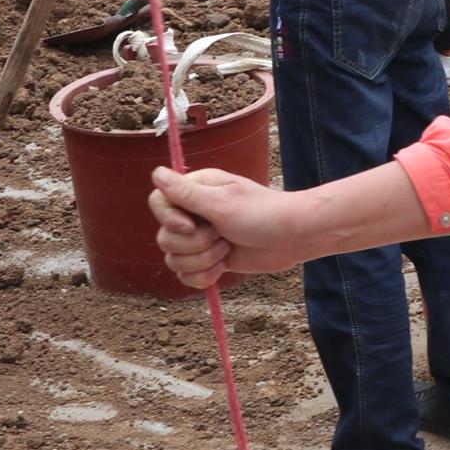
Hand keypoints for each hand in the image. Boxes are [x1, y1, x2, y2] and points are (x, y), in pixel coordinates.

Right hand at [148, 166, 313, 287]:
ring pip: (174, 260)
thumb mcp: (222, 203)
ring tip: (227, 249)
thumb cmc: (263, 214)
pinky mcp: (209, 260)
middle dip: (194, 244)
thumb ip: (186, 193)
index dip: (168, 219)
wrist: (294, 238)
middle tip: (222, 235)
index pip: (157, 202)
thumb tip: (155, 172)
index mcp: (195, 190)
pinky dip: (204, 277)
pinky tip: (223, 268)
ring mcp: (201, 239)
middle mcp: (193, 213)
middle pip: (164, 238)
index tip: (191, 225)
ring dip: (203, 261)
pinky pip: (187, 276)